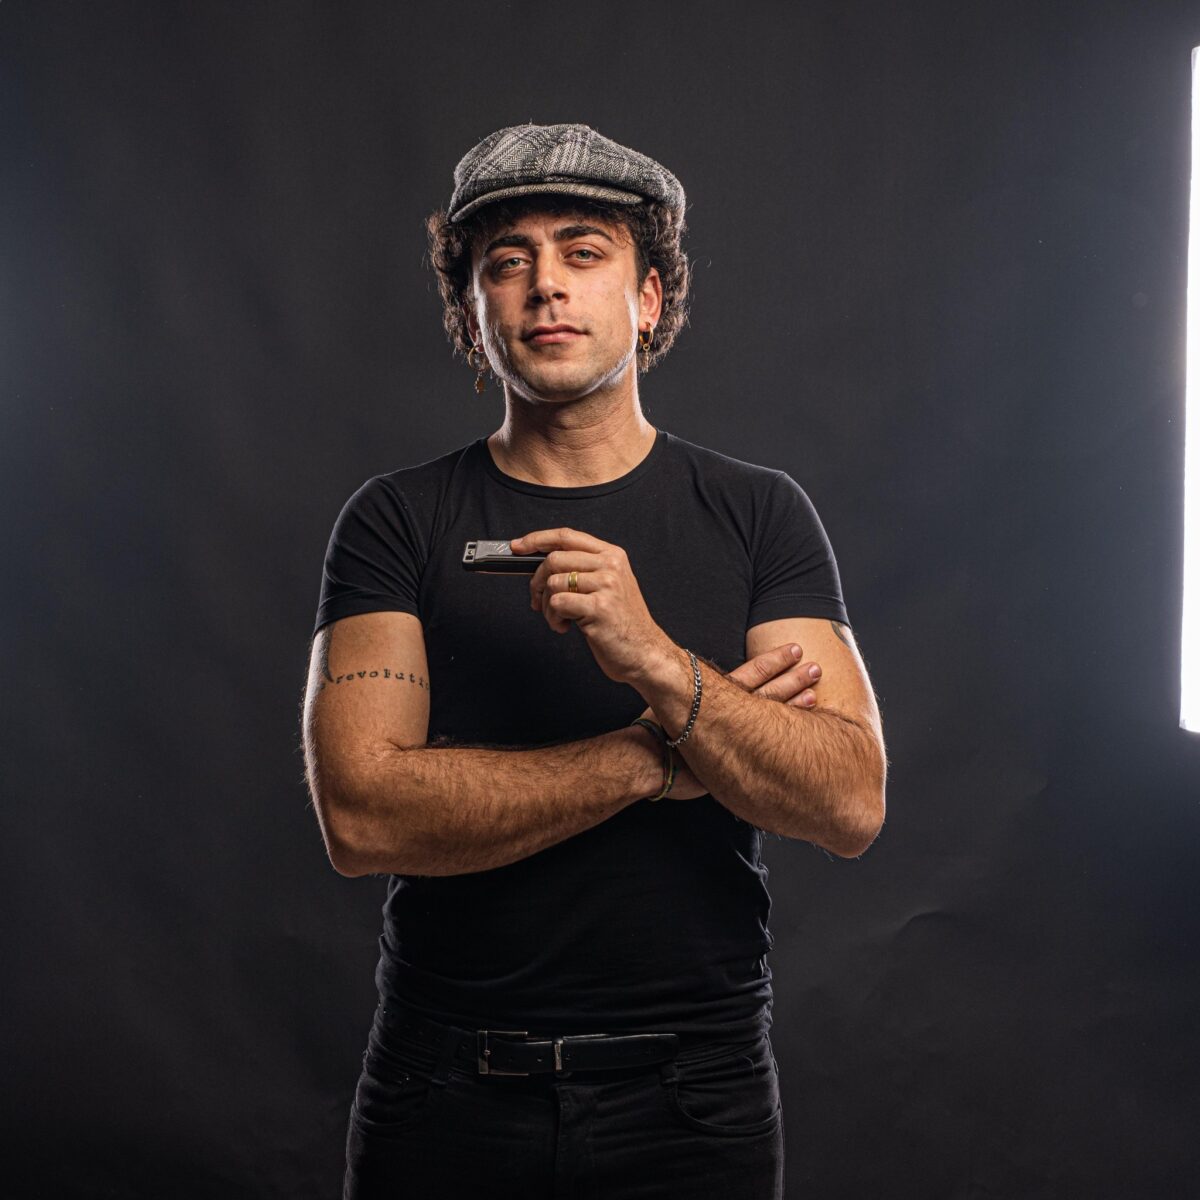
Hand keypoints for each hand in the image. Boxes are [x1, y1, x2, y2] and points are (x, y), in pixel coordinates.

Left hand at [513, 527, 669, 685]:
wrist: (645, 653)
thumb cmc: (622, 623)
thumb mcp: (609, 586)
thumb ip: (583, 570)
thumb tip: (543, 565)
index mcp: (612, 555)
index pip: (567, 536)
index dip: (537, 539)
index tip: (518, 547)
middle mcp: (610, 566)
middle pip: (554, 559)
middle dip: (537, 582)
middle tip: (538, 600)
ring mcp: (606, 585)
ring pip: (553, 583)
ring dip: (546, 607)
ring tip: (560, 619)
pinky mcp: (599, 607)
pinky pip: (557, 604)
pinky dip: (553, 619)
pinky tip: (566, 627)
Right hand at [638, 641, 822, 798]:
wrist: (643, 759)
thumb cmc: (651, 731)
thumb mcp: (668, 699)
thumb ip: (687, 691)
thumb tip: (689, 679)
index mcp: (712, 697)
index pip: (750, 674)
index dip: (774, 662)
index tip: (793, 651)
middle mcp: (726, 716)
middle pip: (768, 692)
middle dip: (793, 680)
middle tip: (815, 668)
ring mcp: (733, 740)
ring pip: (771, 718)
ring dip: (795, 704)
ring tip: (815, 694)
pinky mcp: (736, 763)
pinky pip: (770, 748)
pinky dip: (790, 738)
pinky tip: (810, 734)